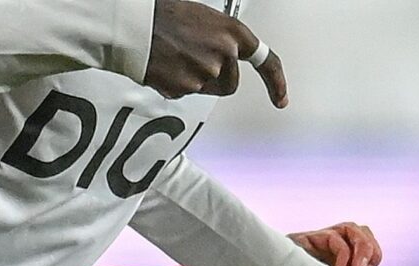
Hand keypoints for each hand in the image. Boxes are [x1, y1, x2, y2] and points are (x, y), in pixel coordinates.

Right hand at [146, 0, 285, 105]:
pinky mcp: (185, 89)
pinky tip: (166, 64)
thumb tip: (222, 50)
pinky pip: (185, 92)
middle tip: (193, 57)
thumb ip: (219, 39)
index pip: (265, 62)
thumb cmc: (165, 15)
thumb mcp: (204, 18)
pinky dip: (176, 83)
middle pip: (230, 82)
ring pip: (206, 89)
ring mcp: (204, 75)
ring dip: (194, 78)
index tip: (281, 98)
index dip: (275, 82)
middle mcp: (223, 56)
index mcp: (232, 34)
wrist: (136, 24)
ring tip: (176, 56)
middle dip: (215, 76)